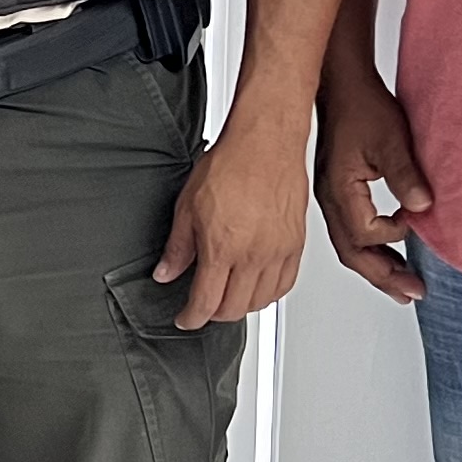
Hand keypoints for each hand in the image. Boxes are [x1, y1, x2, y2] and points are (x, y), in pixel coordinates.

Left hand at [156, 116, 312, 328]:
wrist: (266, 143)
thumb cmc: (230, 165)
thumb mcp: (188, 206)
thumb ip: (178, 247)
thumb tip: (166, 272)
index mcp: (222, 249)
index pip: (205, 303)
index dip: (191, 318)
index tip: (185, 318)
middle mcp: (253, 256)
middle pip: (234, 310)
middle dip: (213, 315)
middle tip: (203, 307)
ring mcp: (278, 252)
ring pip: (261, 302)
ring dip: (241, 306)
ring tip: (227, 296)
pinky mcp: (296, 245)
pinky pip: (285, 285)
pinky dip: (268, 294)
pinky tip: (257, 286)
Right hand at [313, 67, 431, 301]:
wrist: (341, 83)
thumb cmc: (360, 105)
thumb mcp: (390, 139)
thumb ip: (406, 175)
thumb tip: (423, 207)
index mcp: (339, 189)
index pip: (365, 232)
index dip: (394, 234)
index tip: (416, 223)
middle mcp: (330, 198)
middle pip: (352, 253)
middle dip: (382, 277)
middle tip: (409, 293)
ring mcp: (331, 196)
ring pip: (348, 246)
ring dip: (375, 267)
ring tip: (398, 284)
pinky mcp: (337, 190)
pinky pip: (349, 230)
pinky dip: (368, 247)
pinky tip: (385, 249)